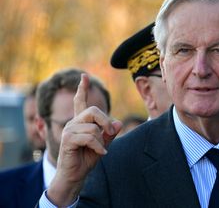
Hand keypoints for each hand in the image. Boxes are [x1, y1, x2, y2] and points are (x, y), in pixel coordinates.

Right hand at [47, 74, 121, 205]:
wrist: (75, 175)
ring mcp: (70, 130)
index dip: (83, 88)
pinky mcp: (68, 139)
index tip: (84, 76)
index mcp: (81, 122)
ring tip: (101, 149)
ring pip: (93, 127)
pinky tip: (101, 153)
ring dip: (101, 140)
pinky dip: (99, 146)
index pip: (80, 101)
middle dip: (106, 122)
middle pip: (94, 111)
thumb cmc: (87, 159)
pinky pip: (90, 137)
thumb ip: (110, 133)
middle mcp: (74, 123)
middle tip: (110, 133)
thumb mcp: (103, 144)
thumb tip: (118, 123)